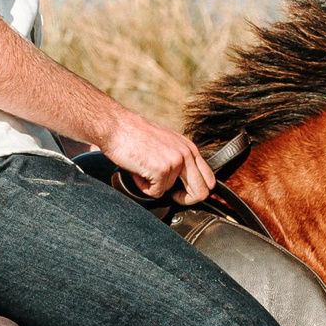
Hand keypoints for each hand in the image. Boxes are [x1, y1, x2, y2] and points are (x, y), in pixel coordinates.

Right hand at [99, 109, 215, 205]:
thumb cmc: (136, 136)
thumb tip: (185, 185)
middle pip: (202, 193)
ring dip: (156, 188)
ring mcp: (176, 162)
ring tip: (144, 170)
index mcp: (190, 148)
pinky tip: (138, 171)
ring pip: (173, 193)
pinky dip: (144, 187)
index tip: (182, 192)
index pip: (209, 179)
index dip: (197, 192)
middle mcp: (187, 154)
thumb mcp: (167, 144)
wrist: (116, 126)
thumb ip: (180, 160)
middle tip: (169, 194)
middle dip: (185, 199)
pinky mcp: (162, 170)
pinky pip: (155, 193)